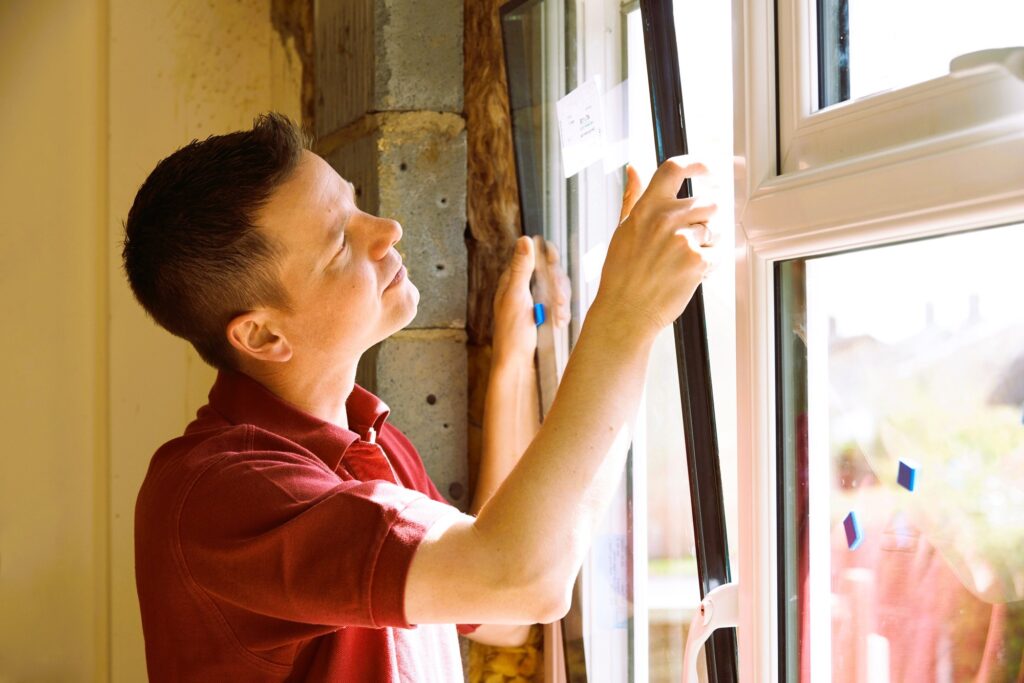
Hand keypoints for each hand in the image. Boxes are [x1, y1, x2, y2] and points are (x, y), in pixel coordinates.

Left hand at [493, 236, 570, 366]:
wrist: (518, 366)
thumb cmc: (511, 335)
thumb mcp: (516, 298)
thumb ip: (521, 269)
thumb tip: (524, 240)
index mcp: (512, 281)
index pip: (533, 256)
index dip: (547, 256)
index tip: (555, 259)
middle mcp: (524, 288)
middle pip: (551, 273)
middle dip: (558, 287)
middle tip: (558, 302)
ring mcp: (536, 302)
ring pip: (559, 289)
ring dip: (562, 302)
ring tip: (558, 318)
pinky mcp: (545, 314)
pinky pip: (561, 305)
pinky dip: (563, 313)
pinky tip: (559, 323)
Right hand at [592, 159, 717, 338]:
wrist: (625, 311)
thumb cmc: (621, 275)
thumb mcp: (623, 229)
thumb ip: (633, 197)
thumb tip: (633, 169)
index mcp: (647, 208)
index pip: (674, 169)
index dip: (696, 164)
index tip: (707, 170)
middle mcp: (666, 219)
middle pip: (707, 201)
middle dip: (706, 220)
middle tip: (692, 238)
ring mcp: (683, 239)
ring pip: (715, 228)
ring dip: (707, 243)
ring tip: (684, 260)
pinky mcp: (697, 261)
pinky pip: (717, 254)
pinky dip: (708, 265)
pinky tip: (688, 274)